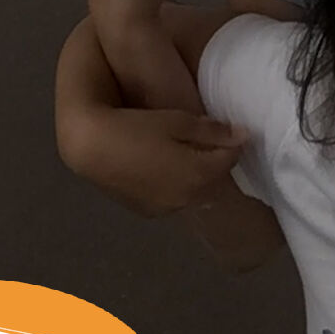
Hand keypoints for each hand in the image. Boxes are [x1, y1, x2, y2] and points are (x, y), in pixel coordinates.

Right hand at [58, 97, 246, 217]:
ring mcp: (168, 209)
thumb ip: (212, 131)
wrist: (91, 149)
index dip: (232, 142)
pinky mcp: (149, 212)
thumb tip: (243, 135)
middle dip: (216, 162)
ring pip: (196, 193)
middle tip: (207, 141)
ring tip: (185, 155)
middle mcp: (189, 198)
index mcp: (201, 175)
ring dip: (199, 177)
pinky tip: (165, 171)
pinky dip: (179, 187)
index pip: (231, 158)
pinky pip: (176, 200)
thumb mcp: (177, 121)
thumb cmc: (137, 128)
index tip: (227, 130)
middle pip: (216, 180)